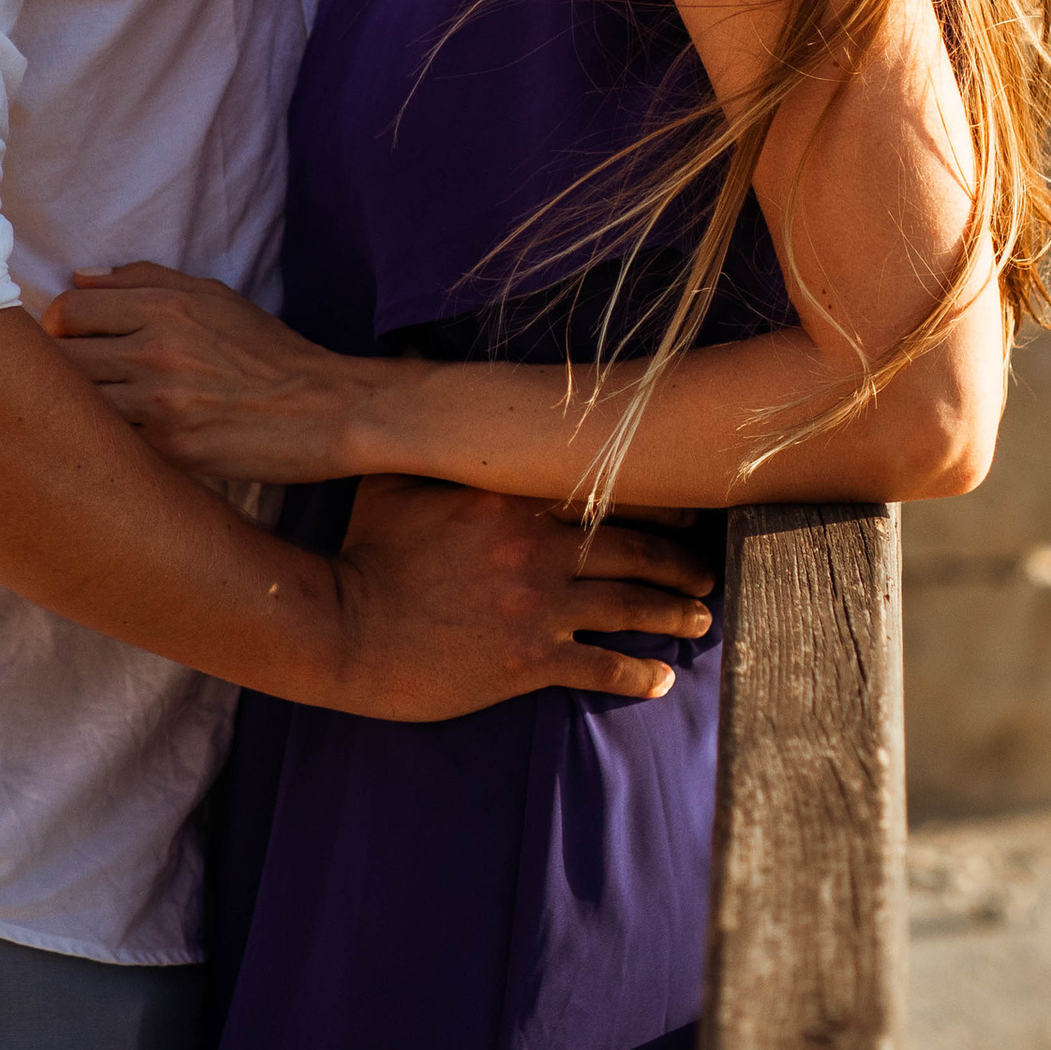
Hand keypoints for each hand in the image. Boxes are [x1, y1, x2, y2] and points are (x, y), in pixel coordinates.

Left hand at [45, 263, 360, 485]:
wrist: (324, 408)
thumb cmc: (268, 350)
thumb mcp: (213, 296)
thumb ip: (144, 279)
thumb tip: (80, 276)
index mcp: (165, 305)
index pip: (68, 310)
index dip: (57, 327)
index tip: (68, 341)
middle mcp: (157, 349)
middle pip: (61, 357)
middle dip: (57, 369)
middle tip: (73, 382)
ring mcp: (161, 403)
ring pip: (77, 402)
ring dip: (76, 409)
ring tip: (90, 414)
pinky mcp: (171, 450)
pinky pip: (111, 441)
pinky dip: (107, 441)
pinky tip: (119, 441)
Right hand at [333, 474, 715, 719]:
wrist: (345, 629)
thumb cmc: (365, 552)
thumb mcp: (393, 480)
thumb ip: (427, 439)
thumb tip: (414, 368)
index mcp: (512, 498)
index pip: (605, 492)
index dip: (654, 501)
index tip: (685, 508)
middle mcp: (536, 548)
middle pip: (634, 548)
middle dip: (680, 560)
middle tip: (705, 569)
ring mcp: (537, 607)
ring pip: (630, 606)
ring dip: (674, 614)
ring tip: (700, 619)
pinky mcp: (528, 661)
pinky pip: (601, 666)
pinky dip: (638, 674)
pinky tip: (661, 680)